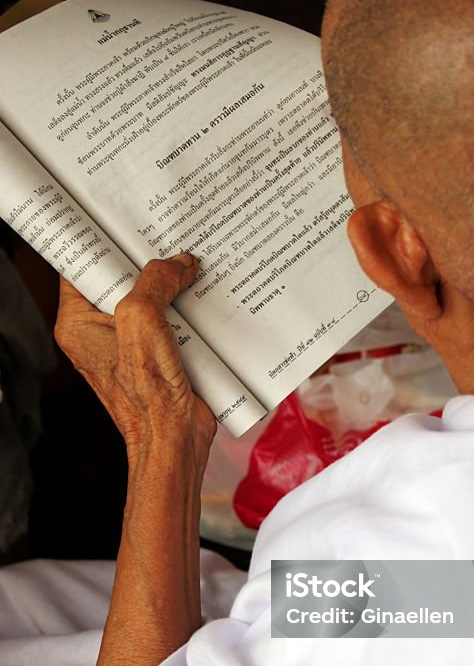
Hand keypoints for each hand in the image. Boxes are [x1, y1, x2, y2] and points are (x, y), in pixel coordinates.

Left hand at [55, 254, 216, 467]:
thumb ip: (155, 282)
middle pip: (121, 280)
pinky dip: (187, 308)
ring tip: (190, 265)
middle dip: (145, 262)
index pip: (83, 268)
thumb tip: (178, 263)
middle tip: (167, 241)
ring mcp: (131, 344)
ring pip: (150, 299)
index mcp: (78, 323)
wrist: (175, 440)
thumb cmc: (147, 394)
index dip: (104, 244)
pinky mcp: (159, 354)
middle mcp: (100, 332)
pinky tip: (204, 295)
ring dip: (172, 286)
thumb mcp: (142, 320)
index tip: (127, 224)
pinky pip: (171, 319)